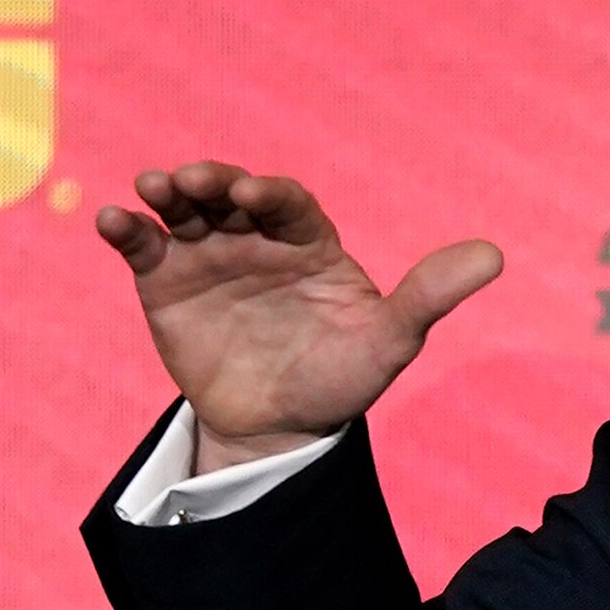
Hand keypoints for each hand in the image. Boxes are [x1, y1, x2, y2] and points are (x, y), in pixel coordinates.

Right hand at [96, 162, 501, 472]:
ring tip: (151, 187)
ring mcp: (209, 256)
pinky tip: (112, 219)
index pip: (288, 203)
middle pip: (230, 195)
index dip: (269, 194)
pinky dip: (126, 228)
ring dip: (166, 192)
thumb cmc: (342, 379)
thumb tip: (496, 255)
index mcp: (309, 241)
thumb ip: (431, 295)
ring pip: (184, 210)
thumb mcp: (391, 341)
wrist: (281, 430)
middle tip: (191, 180)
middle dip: (211, 181)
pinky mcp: (166, 284)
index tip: (252, 196)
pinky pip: (143, 247)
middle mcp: (257, 238)